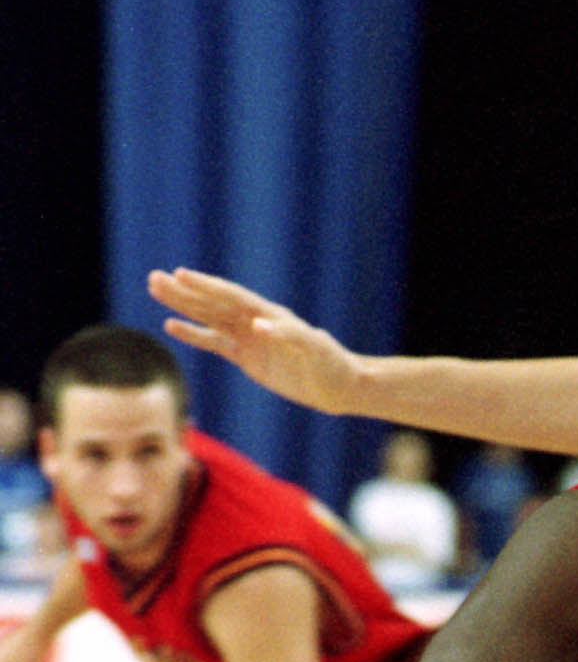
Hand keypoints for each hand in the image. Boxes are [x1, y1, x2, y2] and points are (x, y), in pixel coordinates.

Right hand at [147, 268, 356, 414]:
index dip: (206, 286)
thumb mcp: (313, 349)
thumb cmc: (331, 363)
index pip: (231, 296)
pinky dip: (194, 335)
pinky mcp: (247, 358)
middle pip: (213, 303)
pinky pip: (214, 343)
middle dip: (184, 292)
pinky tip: (172, 326)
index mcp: (269, 314)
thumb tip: (257, 326)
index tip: (181, 275)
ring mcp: (249, 339)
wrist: (338, 386)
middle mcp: (255, 322)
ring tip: (155, 291)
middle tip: (154, 278)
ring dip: (183, 307)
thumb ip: (287, 336)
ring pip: (209, 319)